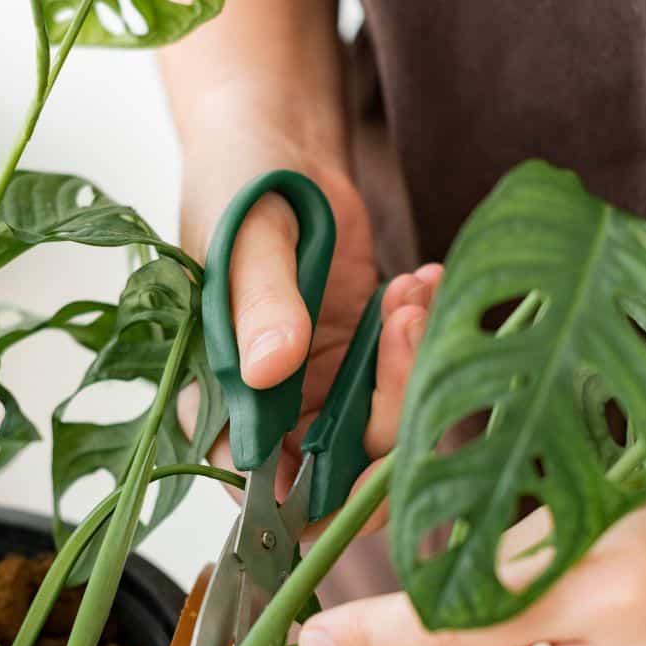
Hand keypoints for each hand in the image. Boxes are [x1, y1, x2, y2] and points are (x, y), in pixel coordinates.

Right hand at [177, 136, 438, 514]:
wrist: (278, 144)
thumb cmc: (240, 186)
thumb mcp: (245, 239)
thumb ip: (259, 304)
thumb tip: (270, 370)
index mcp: (219, 400)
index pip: (264, 489)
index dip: (319, 500)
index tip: (378, 461)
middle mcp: (271, 409)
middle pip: (342, 468)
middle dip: (388, 412)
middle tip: (404, 327)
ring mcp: (322, 388)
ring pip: (386, 426)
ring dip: (413, 364)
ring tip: (410, 289)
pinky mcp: (363, 360)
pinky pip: (407, 377)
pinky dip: (426, 334)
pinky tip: (421, 280)